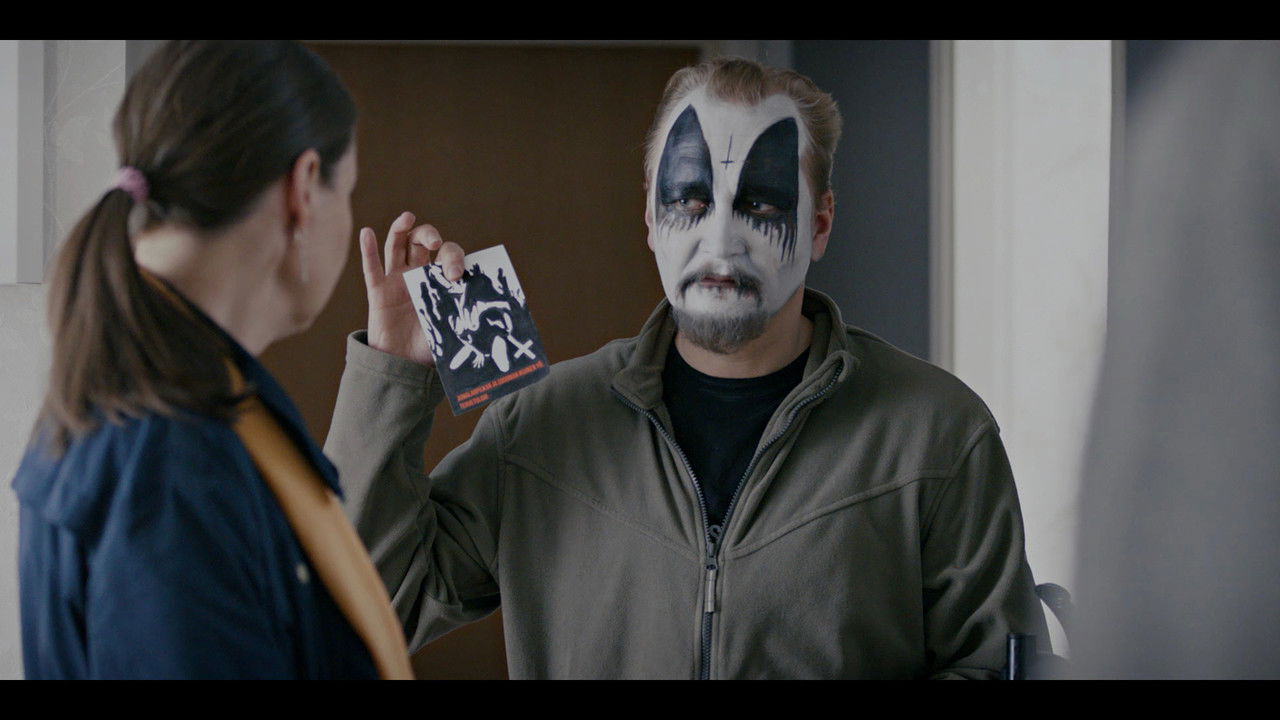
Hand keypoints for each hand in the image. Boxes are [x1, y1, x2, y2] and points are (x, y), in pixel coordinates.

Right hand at [359, 211, 465, 365]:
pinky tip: (368, 233)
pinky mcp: (378, 293)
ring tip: (408, 217)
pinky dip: (369, 250)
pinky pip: (371, 269)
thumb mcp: (456, 325)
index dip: (454, 259)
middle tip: (435, 244)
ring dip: (401, 229)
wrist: (406, 366)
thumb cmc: (432, 346)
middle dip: (429, 236)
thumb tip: (494, 309)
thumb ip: (468, 313)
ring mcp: (396, 281)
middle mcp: (417, 274)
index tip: (457, 276)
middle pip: (420, 242)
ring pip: (396, 246)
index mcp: (439, 279)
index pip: (447, 255)